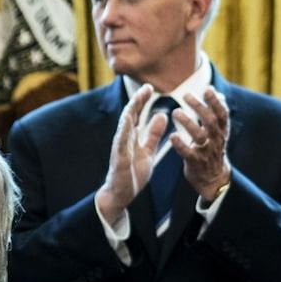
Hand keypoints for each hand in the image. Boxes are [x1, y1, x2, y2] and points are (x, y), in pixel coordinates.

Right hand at [95, 85, 163, 225]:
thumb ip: (153, 134)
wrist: (121, 194)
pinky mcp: (119, 158)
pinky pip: (121, 142)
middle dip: (137, 101)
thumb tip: (161, 115)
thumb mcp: (148, 151)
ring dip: (130, 112)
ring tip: (137, 99)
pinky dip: (124, 131)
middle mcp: (124, 139)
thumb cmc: (132, 173)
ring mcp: (120, 148)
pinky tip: (128, 121)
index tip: (149, 87)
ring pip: (124, 126)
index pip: (136, 114)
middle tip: (146, 87)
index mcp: (131, 136)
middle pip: (129, 115)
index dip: (141, 100)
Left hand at [169, 88, 231, 201]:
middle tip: (185, 95)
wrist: (214, 179)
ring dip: (187, 122)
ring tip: (175, 112)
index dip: (215, 102)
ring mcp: (206, 151)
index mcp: (221, 131)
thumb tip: (218, 93)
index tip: (207, 89)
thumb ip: (217, 114)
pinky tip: (172, 136)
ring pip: (199, 136)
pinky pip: (187, 153)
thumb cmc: (213, 150)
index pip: (222, 114)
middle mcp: (215, 140)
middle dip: (199, 106)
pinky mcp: (195, 162)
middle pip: (210, 121)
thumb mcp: (219, 132)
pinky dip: (180, 144)